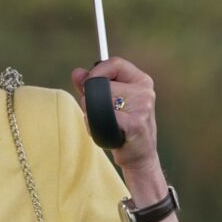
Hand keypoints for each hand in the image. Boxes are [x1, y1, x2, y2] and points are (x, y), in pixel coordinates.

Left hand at [71, 57, 159, 173]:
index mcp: (142, 81)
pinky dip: (95, 126)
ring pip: (99, 100)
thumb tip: (77, 72)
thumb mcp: (109, 103)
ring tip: (104, 125)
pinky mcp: (135, 123)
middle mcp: (145, 91)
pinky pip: (100, 117)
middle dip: (92, 98)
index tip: (89, 83)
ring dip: (92, 114)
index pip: (115, 63)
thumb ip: (92, 86)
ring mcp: (142, 107)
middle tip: (100, 113)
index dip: (97, 71)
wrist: (139, 158)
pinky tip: (105, 134)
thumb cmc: (123, 128)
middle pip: (103, 84)